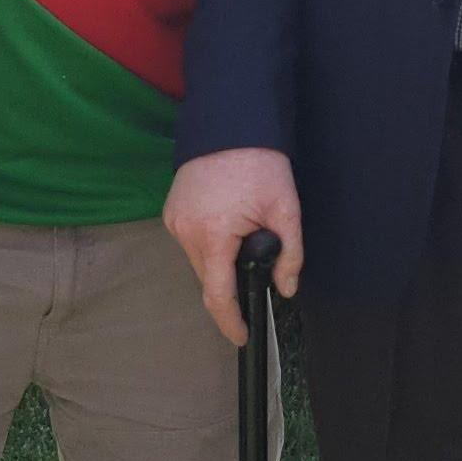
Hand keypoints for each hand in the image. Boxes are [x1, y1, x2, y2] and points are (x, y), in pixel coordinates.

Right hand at [165, 149, 303, 345]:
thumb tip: (285, 289)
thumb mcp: (286, 209)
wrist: (231, 124)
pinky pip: (191, 242)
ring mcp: (174, 221)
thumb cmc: (260, 163)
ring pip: (199, 262)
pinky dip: (209, 246)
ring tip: (244, 237)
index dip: (230, 321)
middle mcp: (186, 231)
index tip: (242, 336)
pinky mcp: (171, 212)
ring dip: (220, 263)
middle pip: (208, 279)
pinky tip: (227, 227)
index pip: (218, 295)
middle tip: (257, 272)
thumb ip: (290, 254)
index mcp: (214, 234)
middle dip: (230, 287)